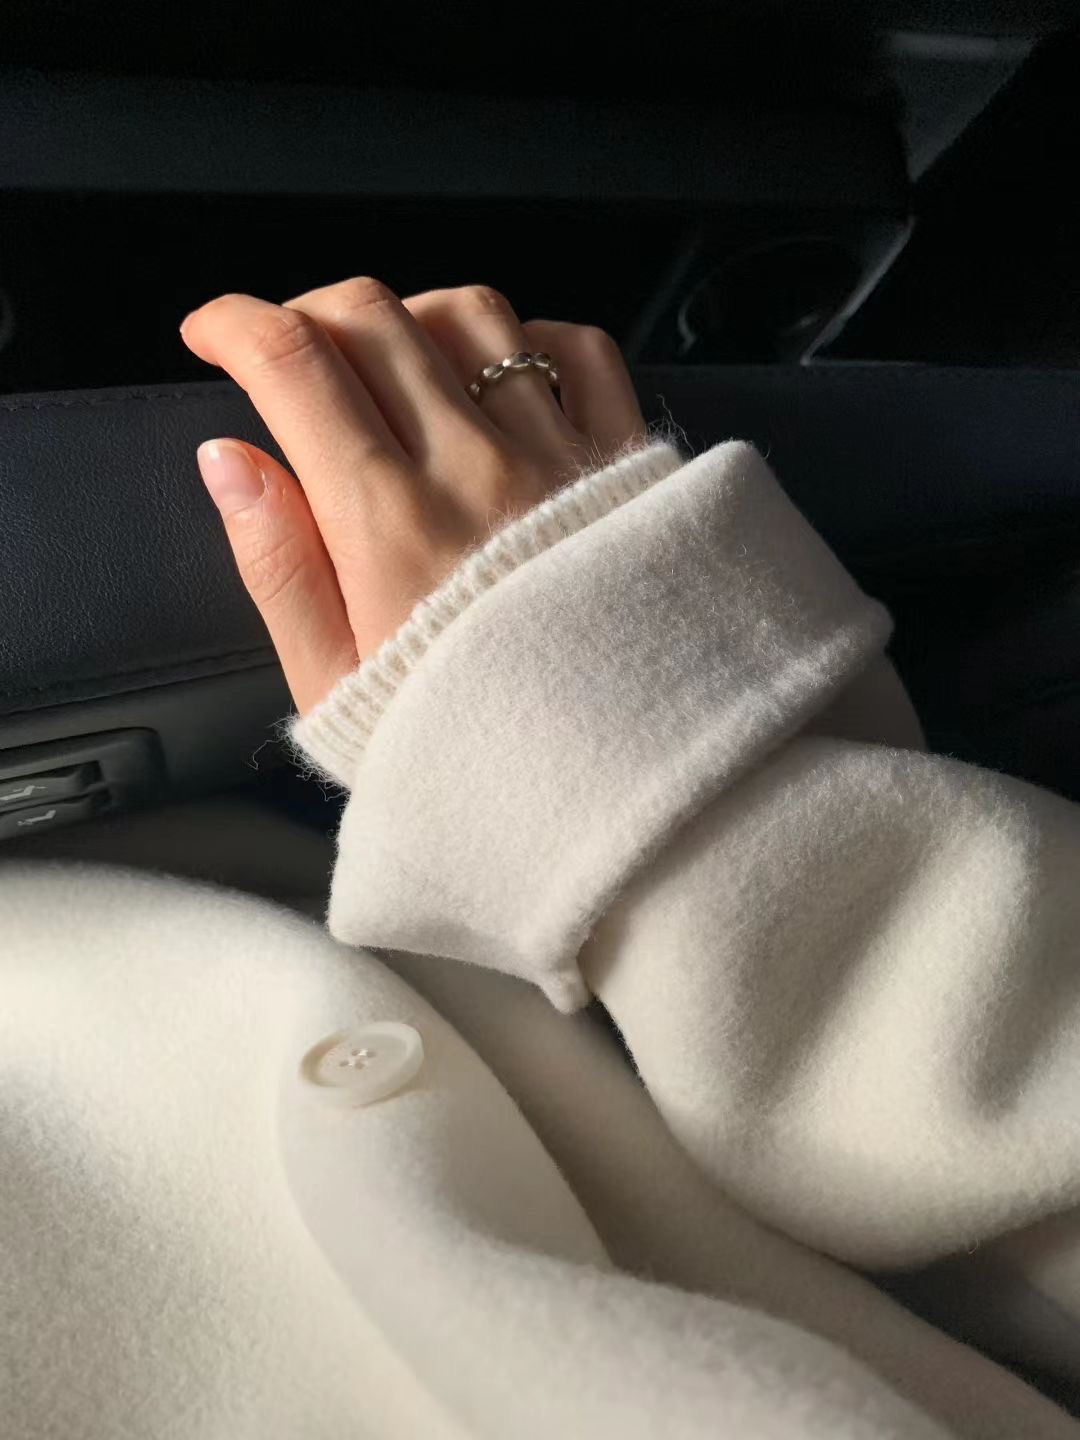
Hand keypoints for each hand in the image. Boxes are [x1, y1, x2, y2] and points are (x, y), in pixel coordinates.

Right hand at [180, 278, 645, 714]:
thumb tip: (229, 462)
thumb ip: (277, 565)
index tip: (212, 334)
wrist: (615, 784)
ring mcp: (559, 457)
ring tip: (391, 362)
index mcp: (389, 524)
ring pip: (472, 315)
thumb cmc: (474, 746)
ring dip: (411, 316)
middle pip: (375, 317)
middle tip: (291, 350)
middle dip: (308, 311)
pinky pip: (577, 350)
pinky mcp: (625, 465)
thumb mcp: (337, 685)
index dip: (233, 326)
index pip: (293, 365)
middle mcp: (475, 470)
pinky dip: (524, 340)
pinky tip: (496, 375)